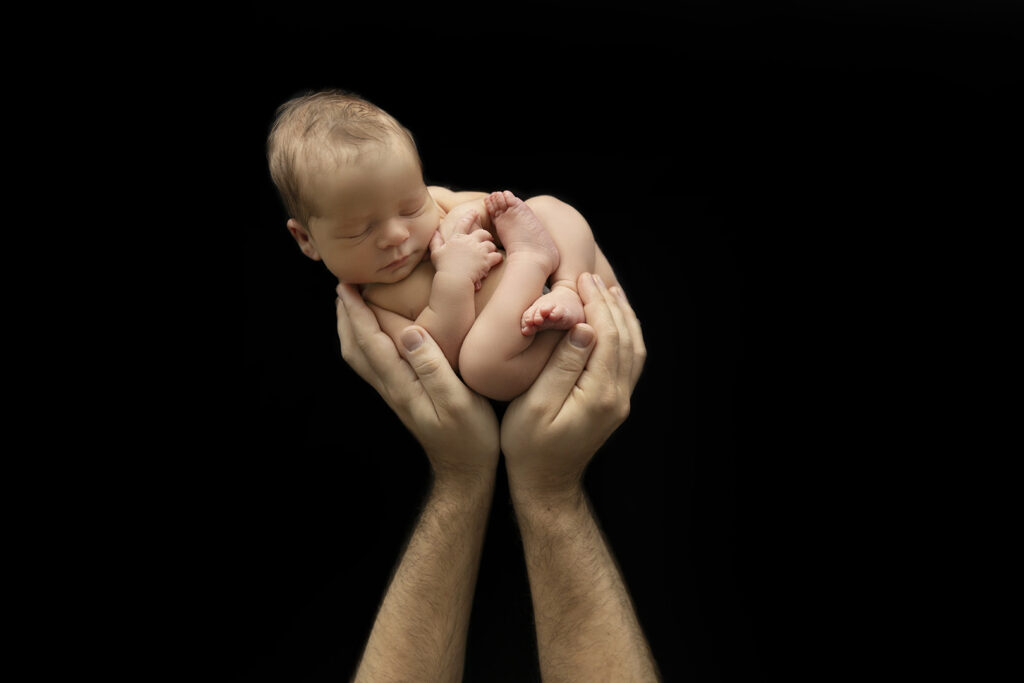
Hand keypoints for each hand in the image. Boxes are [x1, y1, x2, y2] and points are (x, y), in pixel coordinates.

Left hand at [336, 283, 499, 478]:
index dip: (356, 312)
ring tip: (354, 305)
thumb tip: (410, 331)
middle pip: (355, 349)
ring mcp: (395, 395)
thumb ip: (432, 367)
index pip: (369, 342)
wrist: (465, 472)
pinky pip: (375, 363)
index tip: (346, 285)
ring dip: (353, 328)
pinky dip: (367, 341)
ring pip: (361, 357)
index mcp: (400, 385)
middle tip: (344, 286)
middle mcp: (391, 388)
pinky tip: (378, 334)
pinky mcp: (404, 397)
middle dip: (347, 316)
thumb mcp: (458, 400)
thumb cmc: (469, 438)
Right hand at [430, 210, 502, 290]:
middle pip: (482, 233)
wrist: (454, 280)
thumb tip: (434, 232)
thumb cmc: (443, 268)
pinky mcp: (486, 260)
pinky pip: (496, 256)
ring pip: (490, 245)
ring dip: (491, 248)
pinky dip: (497, 258)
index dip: (470, 216)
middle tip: (488, 238)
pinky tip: (496, 260)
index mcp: (457, 238)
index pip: (464, 223)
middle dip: (486, 235)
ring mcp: (479, 250)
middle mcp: (469, 241)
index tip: (475, 212)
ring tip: (491, 252)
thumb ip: (435, 241)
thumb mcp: (436, 253)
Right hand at [501, 273, 645, 499]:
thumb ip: (561, 367)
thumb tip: (584, 329)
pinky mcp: (614, 404)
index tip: (578, 280)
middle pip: (625, 338)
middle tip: (588, 277)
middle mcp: (617, 397)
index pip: (607, 336)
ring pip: (634, 348)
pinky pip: (629, 361)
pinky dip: (624, 334)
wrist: (545, 485)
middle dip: (609, 303)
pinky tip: (611, 322)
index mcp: (599, 394)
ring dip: (622, 316)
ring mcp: (620, 401)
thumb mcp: (534, 406)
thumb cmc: (528, 447)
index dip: (595, 304)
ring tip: (605, 290)